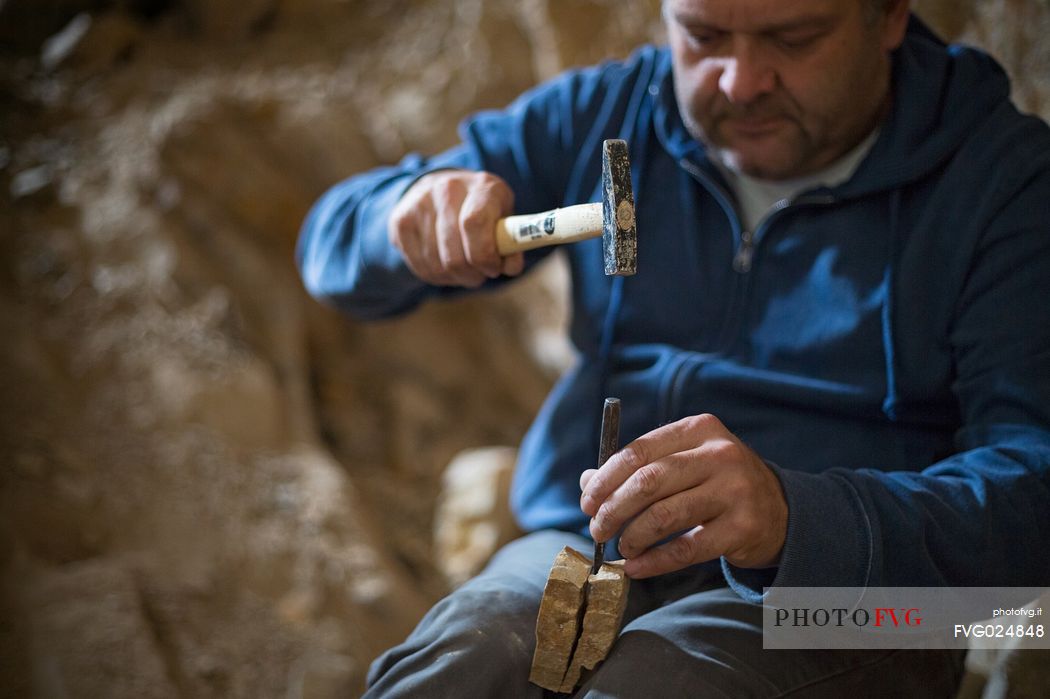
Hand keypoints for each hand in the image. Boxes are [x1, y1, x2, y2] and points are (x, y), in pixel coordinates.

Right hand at [388, 170, 522, 286]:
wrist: (440, 187)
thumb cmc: (482, 209)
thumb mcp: (504, 217)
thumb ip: (512, 243)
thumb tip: (510, 268)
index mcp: (481, 186)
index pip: (474, 224)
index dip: (485, 255)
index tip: (493, 268)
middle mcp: (447, 189)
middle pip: (454, 253)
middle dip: (471, 274)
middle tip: (480, 275)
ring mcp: (419, 204)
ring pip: (436, 265)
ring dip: (454, 278)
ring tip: (465, 271)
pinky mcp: (401, 221)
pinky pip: (420, 267)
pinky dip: (436, 276)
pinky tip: (446, 267)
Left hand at [579, 413, 787, 577]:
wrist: (779, 510)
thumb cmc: (717, 482)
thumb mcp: (684, 463)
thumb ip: (638, 468)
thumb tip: (587, 481)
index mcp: (699, 429)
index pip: (639, 451)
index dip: (606, 479)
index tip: (587, 501)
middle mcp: (719, 455)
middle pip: (648, 482)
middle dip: (613, 509)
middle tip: (597, 529)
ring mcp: (735, 490)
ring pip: (664, 516)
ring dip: (632, 536)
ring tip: (621, 547)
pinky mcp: (743, 527)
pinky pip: (687, 549)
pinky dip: (654, 562)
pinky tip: (636, 567)